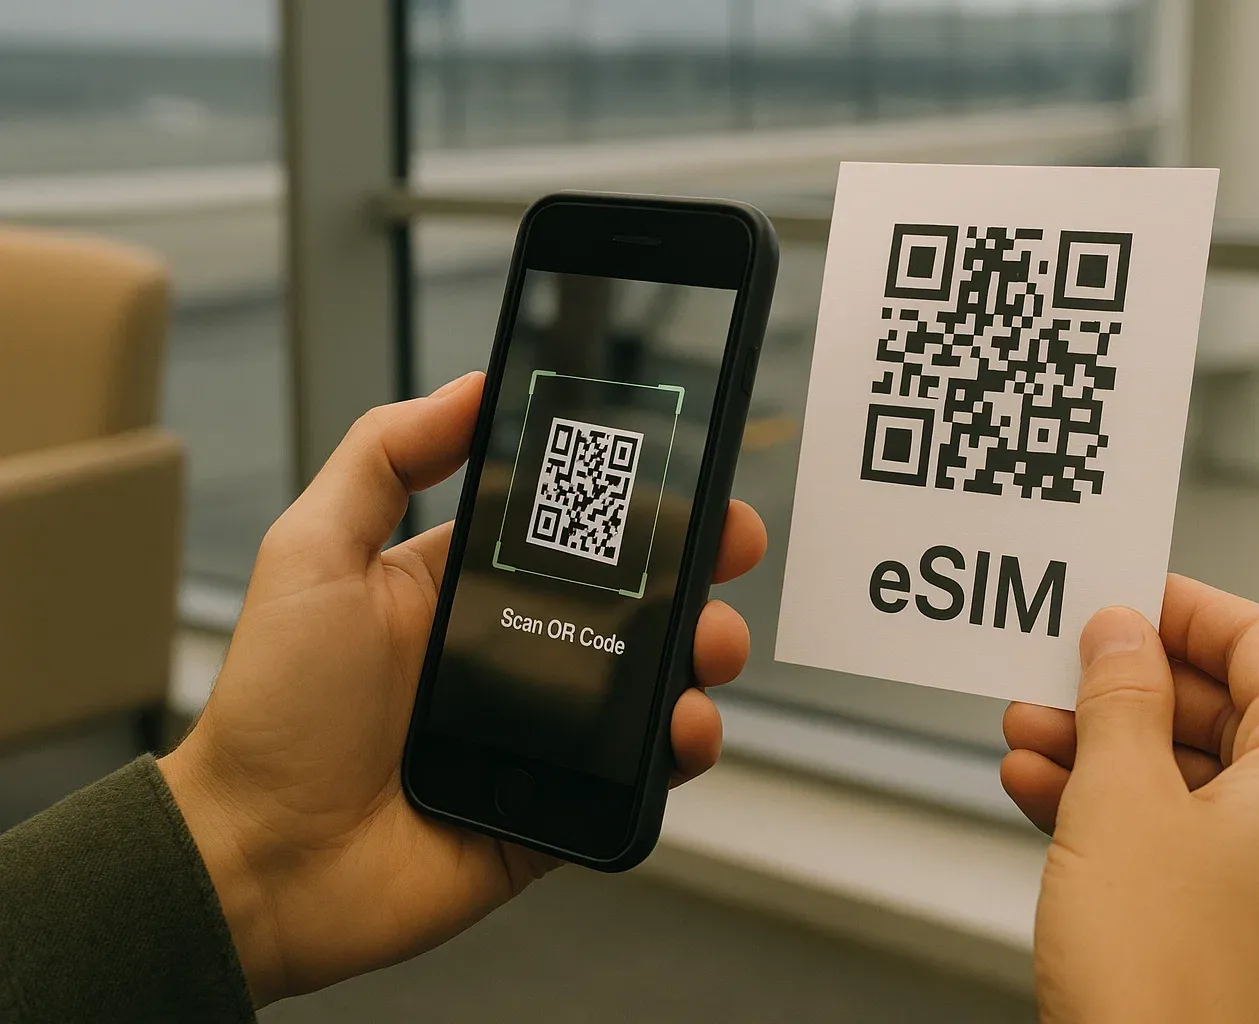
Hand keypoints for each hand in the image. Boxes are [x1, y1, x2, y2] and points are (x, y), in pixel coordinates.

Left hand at [158, 372, 766, 1006]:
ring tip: (710, 643)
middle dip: (695, 565)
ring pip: (655, 679)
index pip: (570, 528)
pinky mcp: (562, 803)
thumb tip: (465, 388)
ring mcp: (544, 731)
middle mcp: (513, 652)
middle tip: (729, 546)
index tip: (685, 471)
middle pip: (633, 596)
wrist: (262, 861)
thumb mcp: (311, 554)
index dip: (633, 499)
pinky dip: (682, 745)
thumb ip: (381, 459)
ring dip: (703, 650)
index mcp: (462, 588)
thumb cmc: (273, 709)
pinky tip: (684, 724)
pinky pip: (644, 772)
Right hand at [1002, 575, 1258, 1023]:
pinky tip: (1040, 791)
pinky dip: (1113, 806)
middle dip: (1121, 687)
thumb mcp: (1121, 801)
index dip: (1177, 607)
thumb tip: (1119, 633)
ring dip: (1103, 745)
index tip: (1114, 593)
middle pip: (1222, 707)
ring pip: (1191, 773)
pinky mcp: (1241, 923)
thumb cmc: (1169, 982)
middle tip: (1050, 668)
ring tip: (1026, 729)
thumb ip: (1118, 697)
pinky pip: (1180, 834)